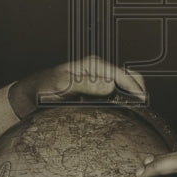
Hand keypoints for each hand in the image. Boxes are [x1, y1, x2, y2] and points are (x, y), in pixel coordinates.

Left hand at [9, 54, 146, 118]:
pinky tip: (126, 111)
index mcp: (93, 65)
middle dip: (139, 89)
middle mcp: (97, 70)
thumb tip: (110, 85)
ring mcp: (97, 79)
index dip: (134, 87)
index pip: (121, 75)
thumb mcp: (62, 86)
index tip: (142, 101)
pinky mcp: (95, 89)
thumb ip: (85, 85)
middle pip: (127, 76)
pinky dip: (124, 99)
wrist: (32, 94)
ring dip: (132, 95)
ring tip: (139, 112)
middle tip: (145, 109)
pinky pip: (115, 92)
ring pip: (123, 84)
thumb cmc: (44, 88)